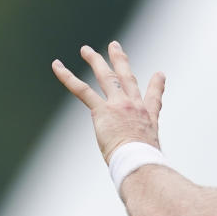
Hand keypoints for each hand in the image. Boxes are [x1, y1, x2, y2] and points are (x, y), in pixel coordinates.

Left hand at [52, 41, 165, 163]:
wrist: (139, 160)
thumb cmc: (146, 163)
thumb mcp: (152, 153)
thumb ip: (148, 153)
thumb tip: (150, 169)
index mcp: (148, 117)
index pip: (154, 98)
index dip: (157, 85)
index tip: (159, 74)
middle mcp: (134, 106)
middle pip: (126, 78)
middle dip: (120, 60)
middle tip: (114, 46)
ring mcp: (118, 105)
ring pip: (106, 77)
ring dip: (96, 60)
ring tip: (85, 50)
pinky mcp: (102, 110)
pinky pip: (82, 89)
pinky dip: (67, 76)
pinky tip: (57, 65)